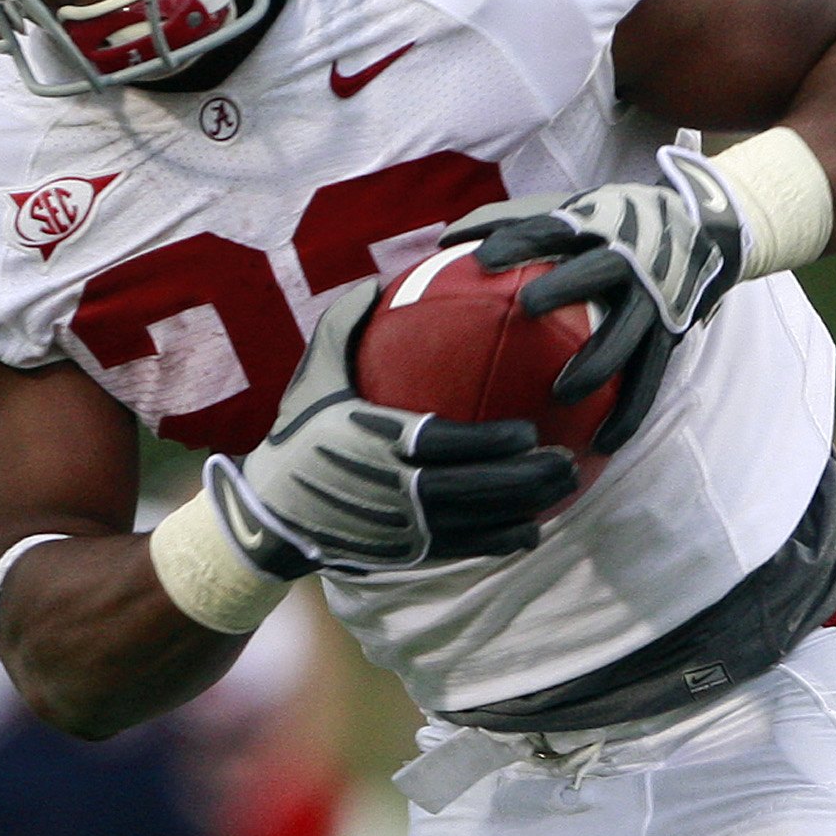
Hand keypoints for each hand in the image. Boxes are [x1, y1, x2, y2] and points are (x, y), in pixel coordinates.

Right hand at [205, 282, 576, 577]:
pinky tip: (530, 530)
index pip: (444, 446)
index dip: (491, 443)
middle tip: (566, 461)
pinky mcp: (405, 556)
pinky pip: (463, 551)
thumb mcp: (314, 376)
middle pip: (474, 490)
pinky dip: (500, 542)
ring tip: (563, 490)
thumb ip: (348, 325)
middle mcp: (391, 490)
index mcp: (372, 442)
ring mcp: (400, 529)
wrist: (268, 514)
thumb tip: (384, 279)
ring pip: (476, 525)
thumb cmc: (297, 434)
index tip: (529, 431)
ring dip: (525, 510)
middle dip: (527, 480)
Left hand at [445, 147, 746, 454]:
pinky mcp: (671, 336)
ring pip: (627, 334)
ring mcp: (655, 299)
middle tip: (526, 307)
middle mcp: (630, 259)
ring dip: (596, 362)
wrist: (701, 235)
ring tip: (561, 393)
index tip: (483, 259)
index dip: (520, 240)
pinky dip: (626, 414)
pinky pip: (647, 380)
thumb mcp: (572, 215)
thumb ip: (513, 225)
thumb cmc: (609, 229)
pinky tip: (598, 445)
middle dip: (566, 286)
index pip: (553, 228)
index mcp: (597, 226)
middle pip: (597, 271)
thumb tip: (446, 241)